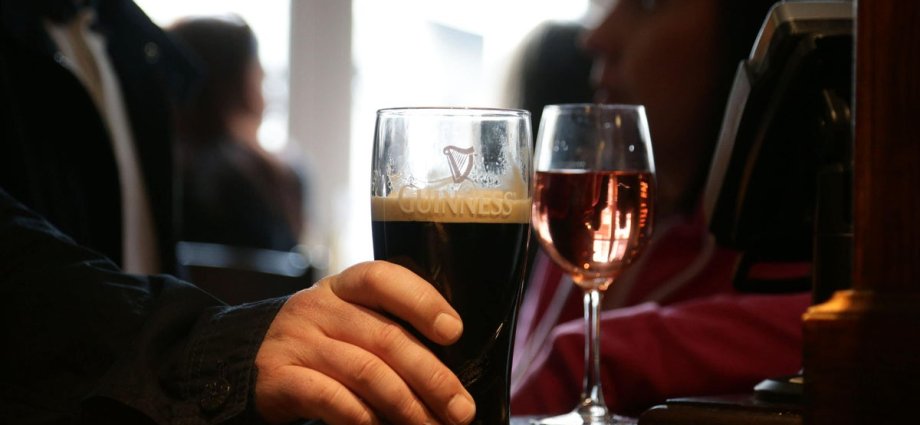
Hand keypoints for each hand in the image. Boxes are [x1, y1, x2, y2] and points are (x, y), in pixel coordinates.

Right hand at [253, 261, 475, 424]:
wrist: (248, 364)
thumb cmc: (320, 346)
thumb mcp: (349, 323)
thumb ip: (388, 332)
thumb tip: (450, 373)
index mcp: (342, 286)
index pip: (383, 278)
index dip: (422, 301)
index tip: (454, 332)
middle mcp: (318, 306)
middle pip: (385, 337)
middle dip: (432, 377)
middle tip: (460, 409)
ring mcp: (295, 340)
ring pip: (365, 371)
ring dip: (407, 406)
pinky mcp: (277, 377)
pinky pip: (330, 397)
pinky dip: (363, 417)